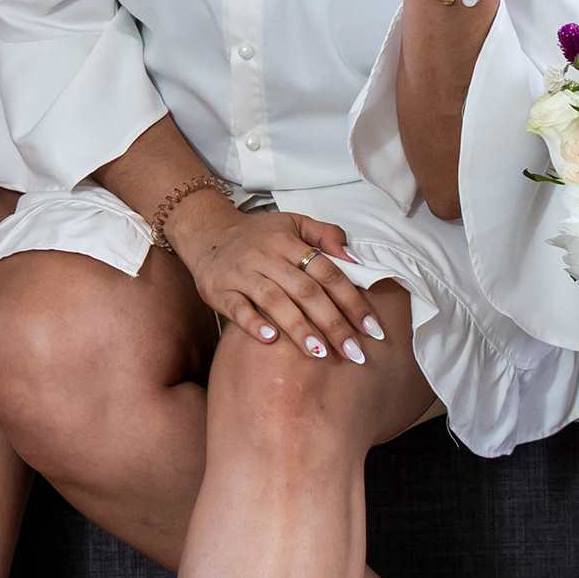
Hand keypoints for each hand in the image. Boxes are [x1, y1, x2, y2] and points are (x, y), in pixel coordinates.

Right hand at [172, 190, 378, 361]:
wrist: (207, 233)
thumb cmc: (258, 235)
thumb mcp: (293, 224)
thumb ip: (326, 235)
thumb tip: (354, 258)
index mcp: (289, 242)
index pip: (327, 273)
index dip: (351, 300)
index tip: (371, 328)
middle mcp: (266, 257)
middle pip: (306, 291)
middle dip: (333, 323)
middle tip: (354, 352)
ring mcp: (241, 274)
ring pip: (275, 301)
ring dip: (300, 329)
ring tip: (321, 354)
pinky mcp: (219, 290)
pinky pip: (237, 308)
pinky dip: (254, 323)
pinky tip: (271, 340)